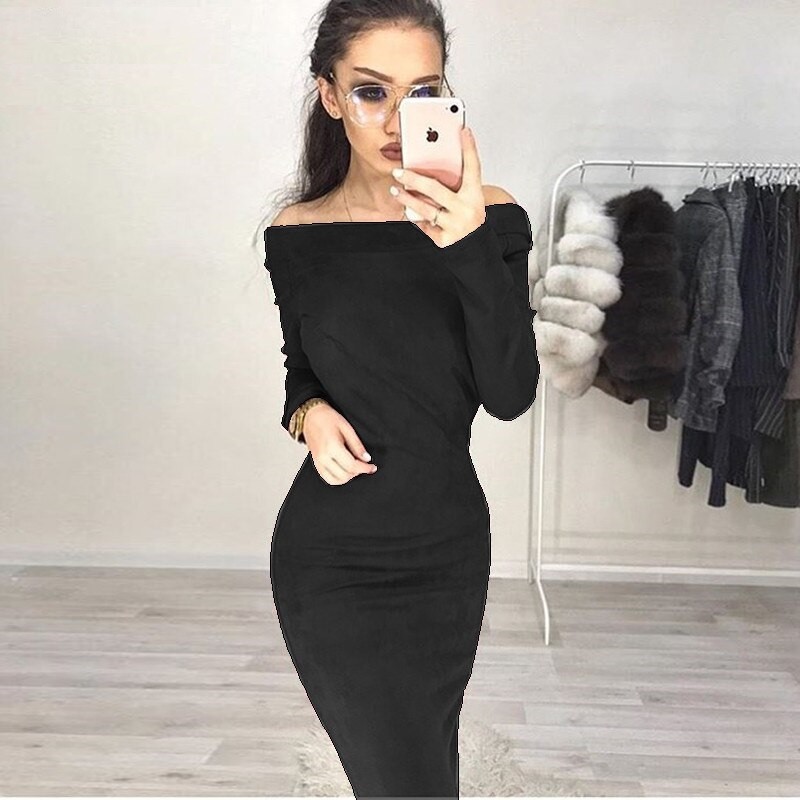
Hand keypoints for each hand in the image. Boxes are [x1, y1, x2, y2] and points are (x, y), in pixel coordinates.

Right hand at [302, 403, 377, 484]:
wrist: (311, 416)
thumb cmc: (327, 418)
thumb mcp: (347, 428)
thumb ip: (357, 445)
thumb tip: (366, 458)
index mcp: (332, 447)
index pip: (352, 466)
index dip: (365, 468)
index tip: (372, 467)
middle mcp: (323, 457)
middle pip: (344, 475)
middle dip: (357, 472)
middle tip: (364, 465)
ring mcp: (318, 462)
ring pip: (335, 480)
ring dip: (347, 477)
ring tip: (354, 468)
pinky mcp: (315, 464)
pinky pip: (327, 478)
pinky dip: (337, 478)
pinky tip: (344, 470)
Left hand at [389, 126, 485, 247]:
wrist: (474, 246)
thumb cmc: (468, 216)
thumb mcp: (469, 197)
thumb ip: (457, 181)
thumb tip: (435, 159)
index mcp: (474, 195)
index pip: (473, 168)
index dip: (469, 148)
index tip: (463, 130)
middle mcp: (466, 209)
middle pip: (436, 189)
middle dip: (413, 179)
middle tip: (398, 171)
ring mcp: (455, 225)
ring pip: (425, 209)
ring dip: (406, 199)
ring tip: (395, 190)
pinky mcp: (444, 239)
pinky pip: (423, 225)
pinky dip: (414, 217)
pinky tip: (405, 210)